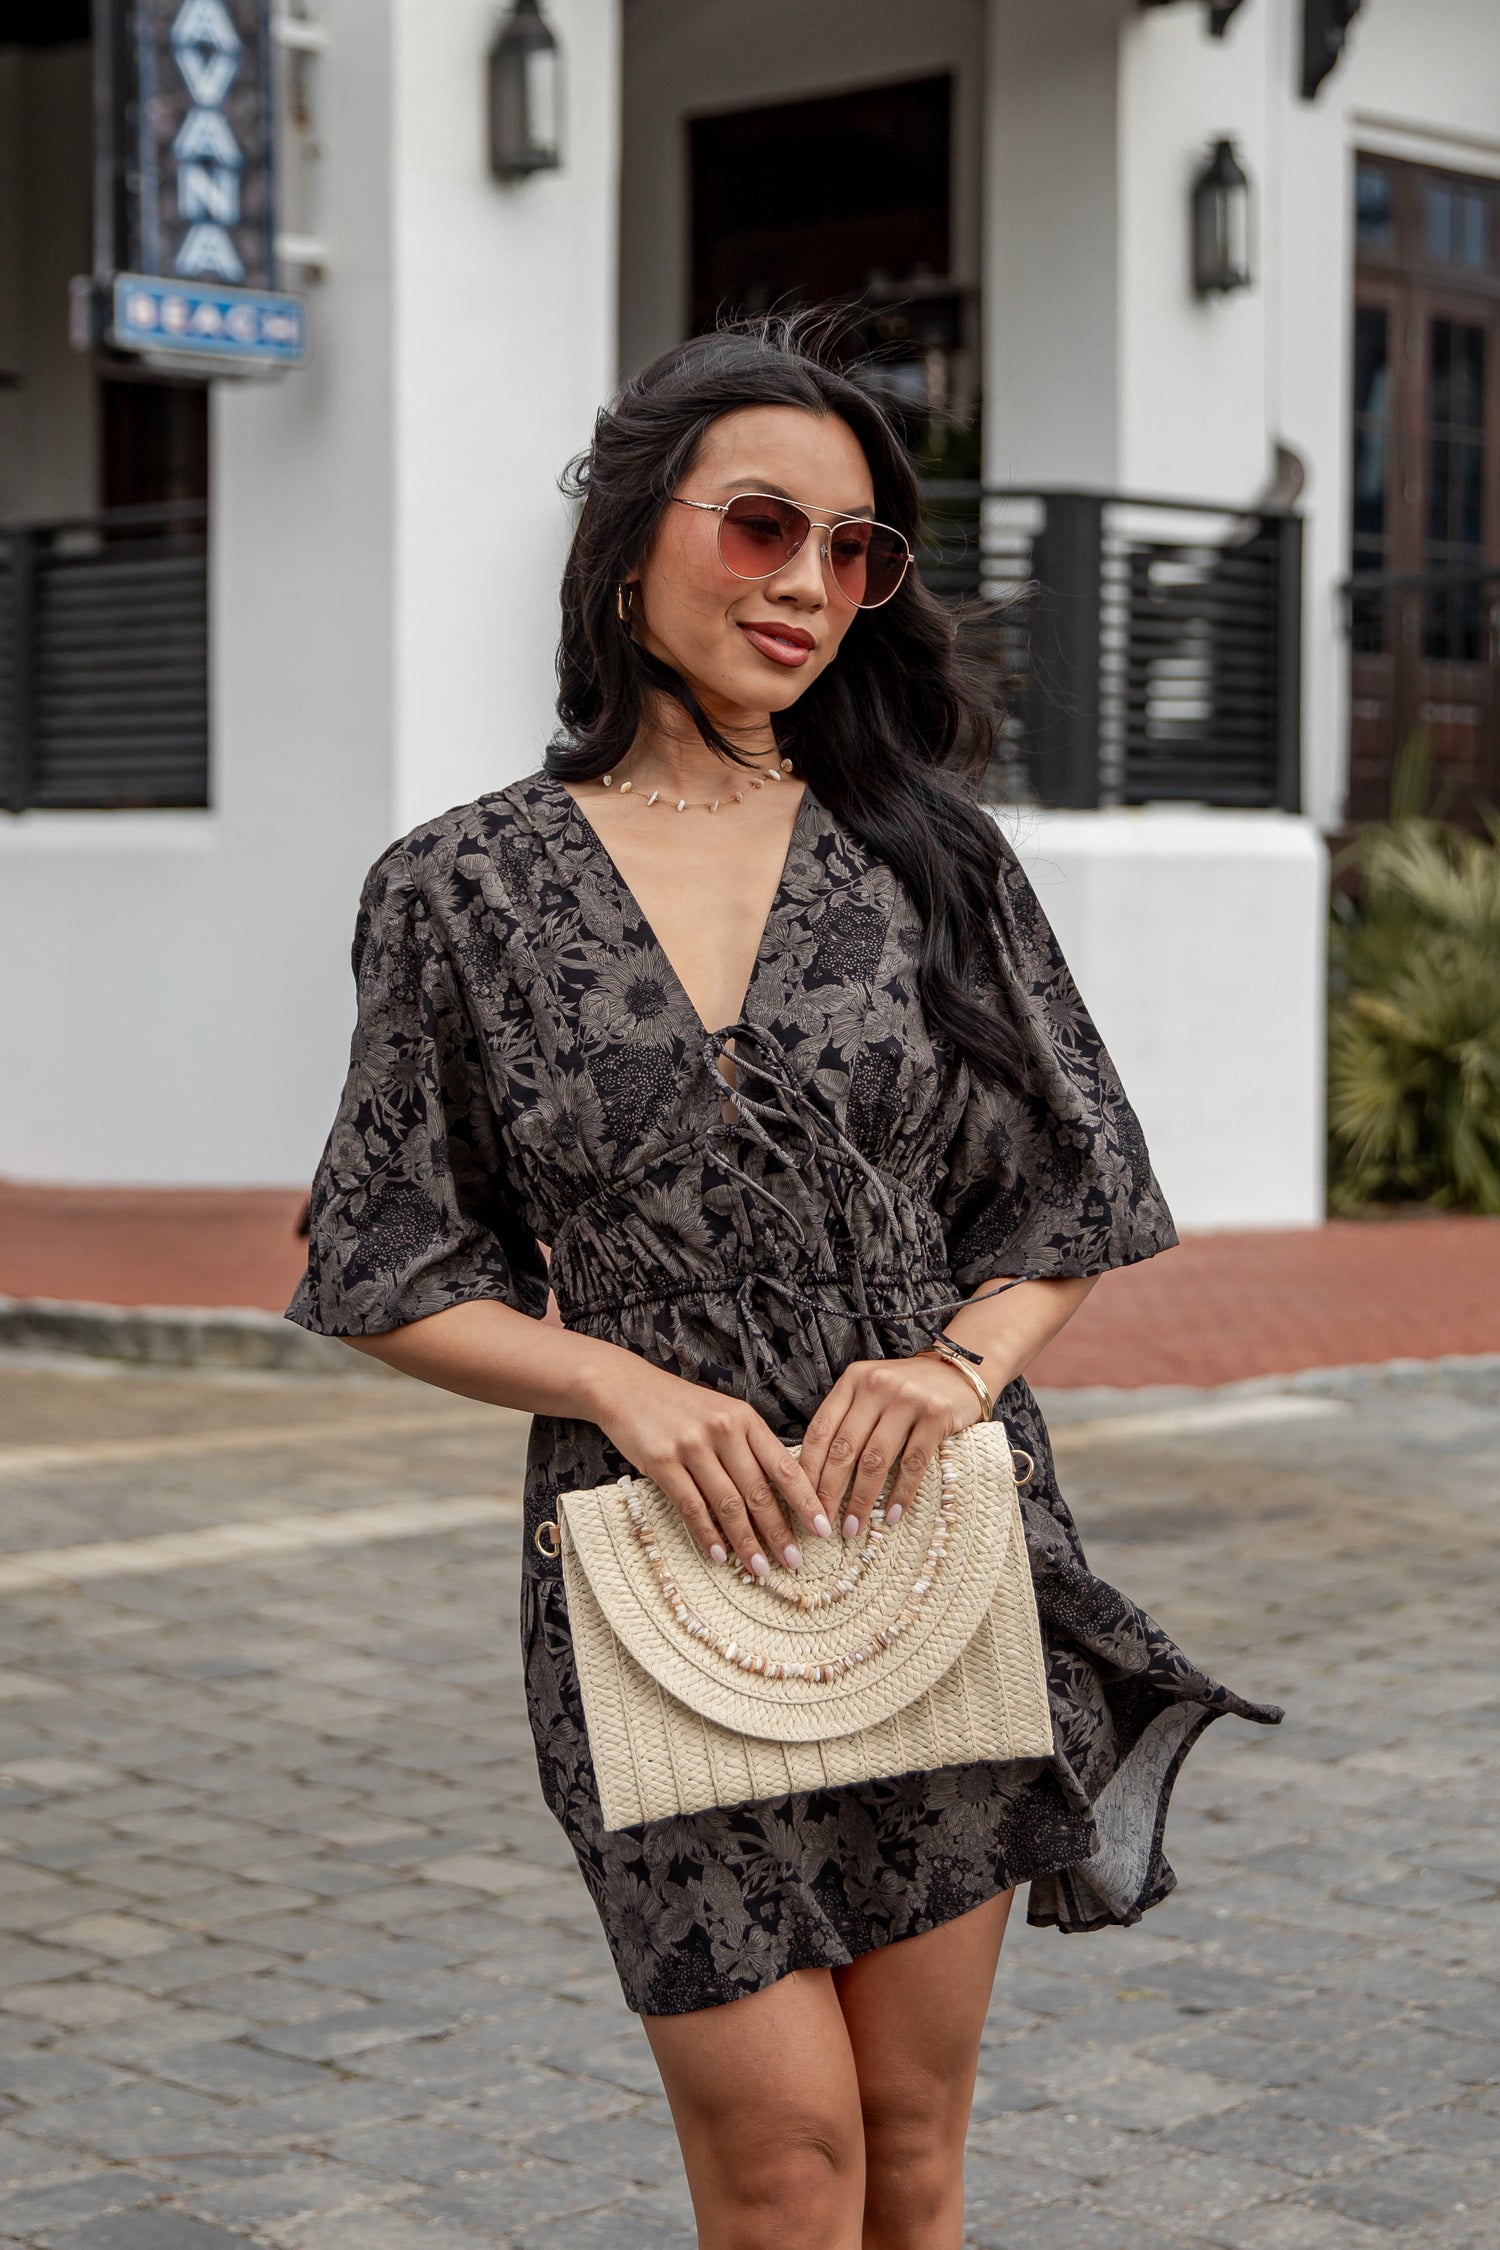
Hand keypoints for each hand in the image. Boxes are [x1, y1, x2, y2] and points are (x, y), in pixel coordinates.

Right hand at [591, 1360, 832, 1577]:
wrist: (626, 1387)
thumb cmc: (681, 1406)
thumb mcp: (724, 1413)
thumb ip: (751, 1446)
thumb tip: (782, 1494)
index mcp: (745, 1418)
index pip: (784, 1467)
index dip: (805, 1502)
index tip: (822, 1530)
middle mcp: (722, 1430)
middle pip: (758, 1492)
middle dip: (779, 1532)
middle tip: (794, 1562)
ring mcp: (691, 1446)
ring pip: (727, 1504)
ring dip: (746, 1542)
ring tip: (759, 1568)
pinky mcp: (662, 1462)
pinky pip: (691, 1506)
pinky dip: (707, 1534)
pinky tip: (718, 1554)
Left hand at [797, 1355, 983, 1541]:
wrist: (960, 1370)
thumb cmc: (908, 1390)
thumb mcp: (871, 1391)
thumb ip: (847, 1419)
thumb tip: (816, 1473)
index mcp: (853, 1381)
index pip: (820, 1430)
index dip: (809, 1470)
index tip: (803, 1503)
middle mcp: (877, 1387)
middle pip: (844, 1449)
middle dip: (830, 1492)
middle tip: (823, 1525)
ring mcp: (908, 1400)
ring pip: (875, 1460)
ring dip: (862, 1500)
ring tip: (853, 1527)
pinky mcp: (936, 1415)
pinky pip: (913, 1463)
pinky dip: (901, 1493)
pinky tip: (893, 1514)